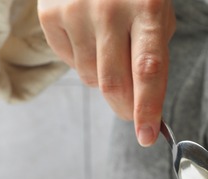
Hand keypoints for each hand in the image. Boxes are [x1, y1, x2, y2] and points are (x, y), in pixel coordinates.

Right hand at [38, 0, 175, 145]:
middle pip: (113, 83)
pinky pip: (69, 63)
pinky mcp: (50, 14)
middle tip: (133, 115)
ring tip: (111, 53)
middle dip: (126, 109)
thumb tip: (144, 109)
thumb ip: (154, 58)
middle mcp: (109, 10)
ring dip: (105, 81)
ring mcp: (75, 11)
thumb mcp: (157, 15)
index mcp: (147, 9)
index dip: (147, 108)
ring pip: (90, 78)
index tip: (147, 136)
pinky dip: (83, 63)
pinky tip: (90, 39)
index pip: (148, 70)